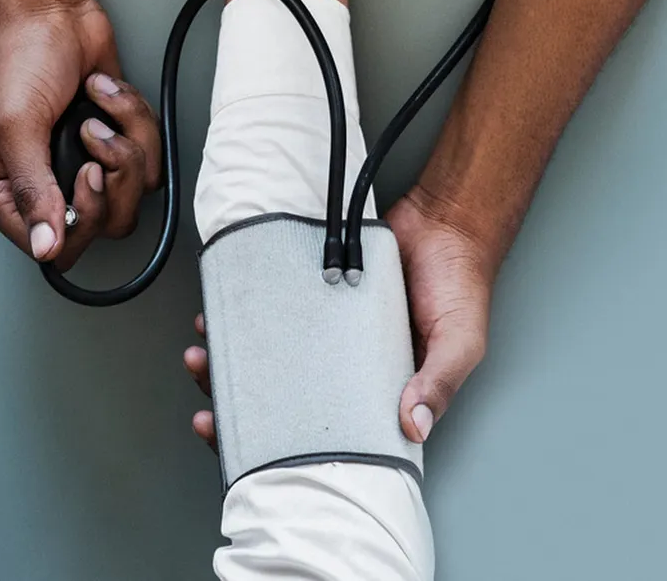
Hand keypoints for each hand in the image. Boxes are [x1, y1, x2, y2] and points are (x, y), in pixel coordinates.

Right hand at [0, 0, 160, 268]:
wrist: (55, 15)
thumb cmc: (22, 62)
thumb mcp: (15, 127)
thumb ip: (32, 191)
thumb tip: (46, 247)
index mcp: (9, 196)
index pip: (57, 249)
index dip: (83, 219)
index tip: (86, 174)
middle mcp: (49, 189)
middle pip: (106, 225)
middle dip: (113, 176)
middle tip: (94, 136)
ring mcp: (89, 168)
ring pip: (135, 192)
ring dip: (126, 139)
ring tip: (96, 109)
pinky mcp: (120, 145)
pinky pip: (151, 157)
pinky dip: (135, 119)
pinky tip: (107, 95)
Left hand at [180, 189, 495, 448]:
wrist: (447, 220)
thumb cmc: (460, 286)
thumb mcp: (461, 341)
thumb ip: (439, 380)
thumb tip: (414, 424)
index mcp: (381, 392)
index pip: (325, 432)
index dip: (281, 445)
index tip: (242, 446)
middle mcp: (349, 367)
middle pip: (284, 399)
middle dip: (238, 404)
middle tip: (208, 399)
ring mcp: (329, 331)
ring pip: (270, 355)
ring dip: (233, 358)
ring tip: (204, 353)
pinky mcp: (317, 294)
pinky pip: (275, 308)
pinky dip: (248, 312)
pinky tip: (225, 314)